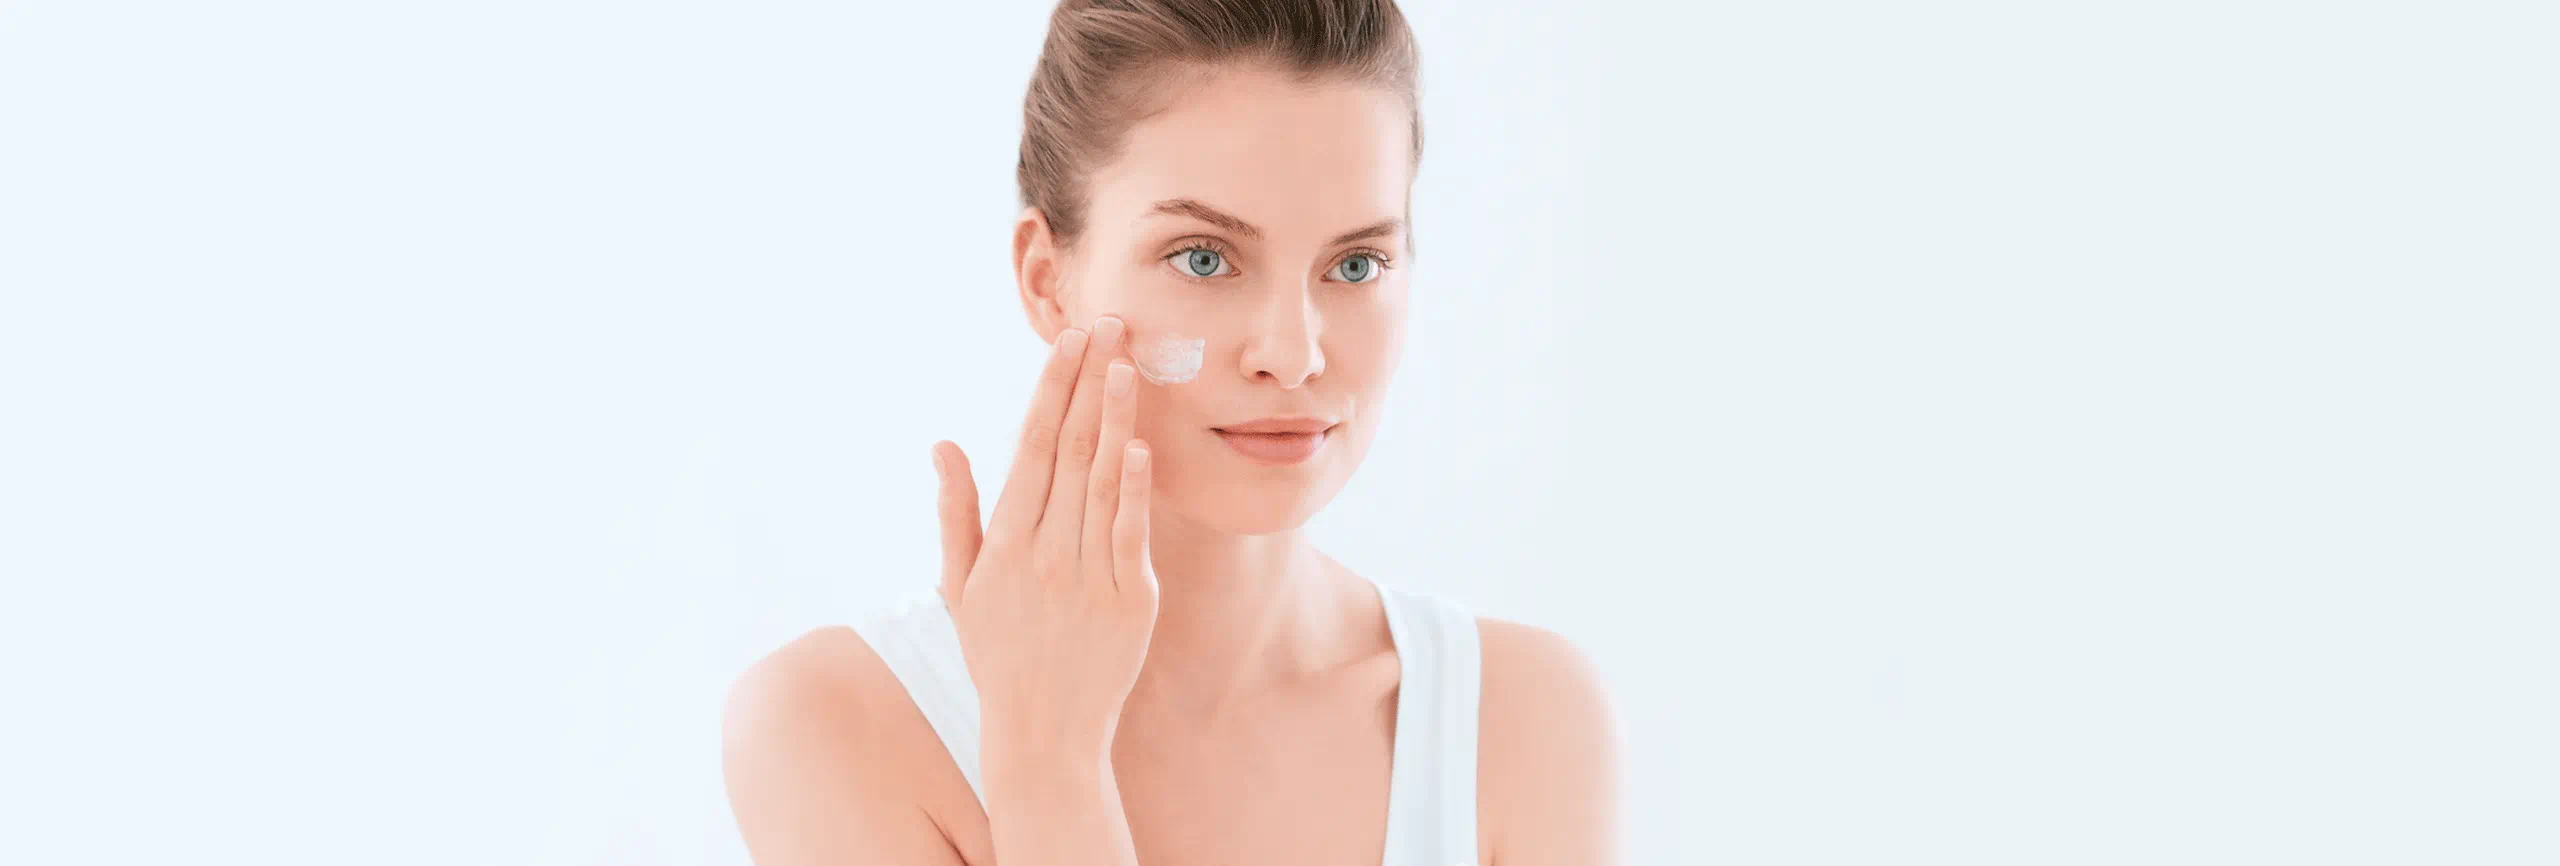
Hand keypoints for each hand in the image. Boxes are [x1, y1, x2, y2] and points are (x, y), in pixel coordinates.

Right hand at [929, 315, 1156, 762]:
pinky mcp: (1130, 602)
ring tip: (1128, 363)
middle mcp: (1042, 551)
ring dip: (1114, 418)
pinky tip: (1138, 446)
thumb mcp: (961, 586)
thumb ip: (956, 512)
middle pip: (1067, 449)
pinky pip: (1130, 535)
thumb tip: (942, 445)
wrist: (1042, 735)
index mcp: (1004, 541)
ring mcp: (1087, 575)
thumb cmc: (1000, 656)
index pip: (1029, 446)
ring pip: (1101, 481)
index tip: (1068, 341)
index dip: (1050, 390)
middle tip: (1108, 324)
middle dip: (1087, 382)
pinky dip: (1134, 490)